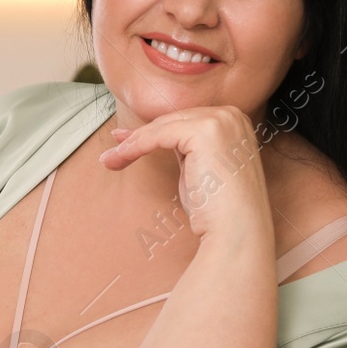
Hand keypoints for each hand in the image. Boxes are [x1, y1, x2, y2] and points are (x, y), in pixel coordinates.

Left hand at [96, 105, 272, 243]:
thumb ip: (185, 149)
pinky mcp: (205, 131)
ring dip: (131, 143)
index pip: (184, 122)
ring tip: (109, 159)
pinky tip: (120, 158)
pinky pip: (158, 135)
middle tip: (112, 148)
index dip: (153, 132)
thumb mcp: (199, 169)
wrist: (236, 232)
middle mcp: (231, 115)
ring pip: (162, 127)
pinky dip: (135, 146)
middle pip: (172, 121)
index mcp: (234, 122)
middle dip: (138, 136)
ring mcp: (220, 120)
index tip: (125, 141)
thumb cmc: (216, 210)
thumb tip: (153, 136)